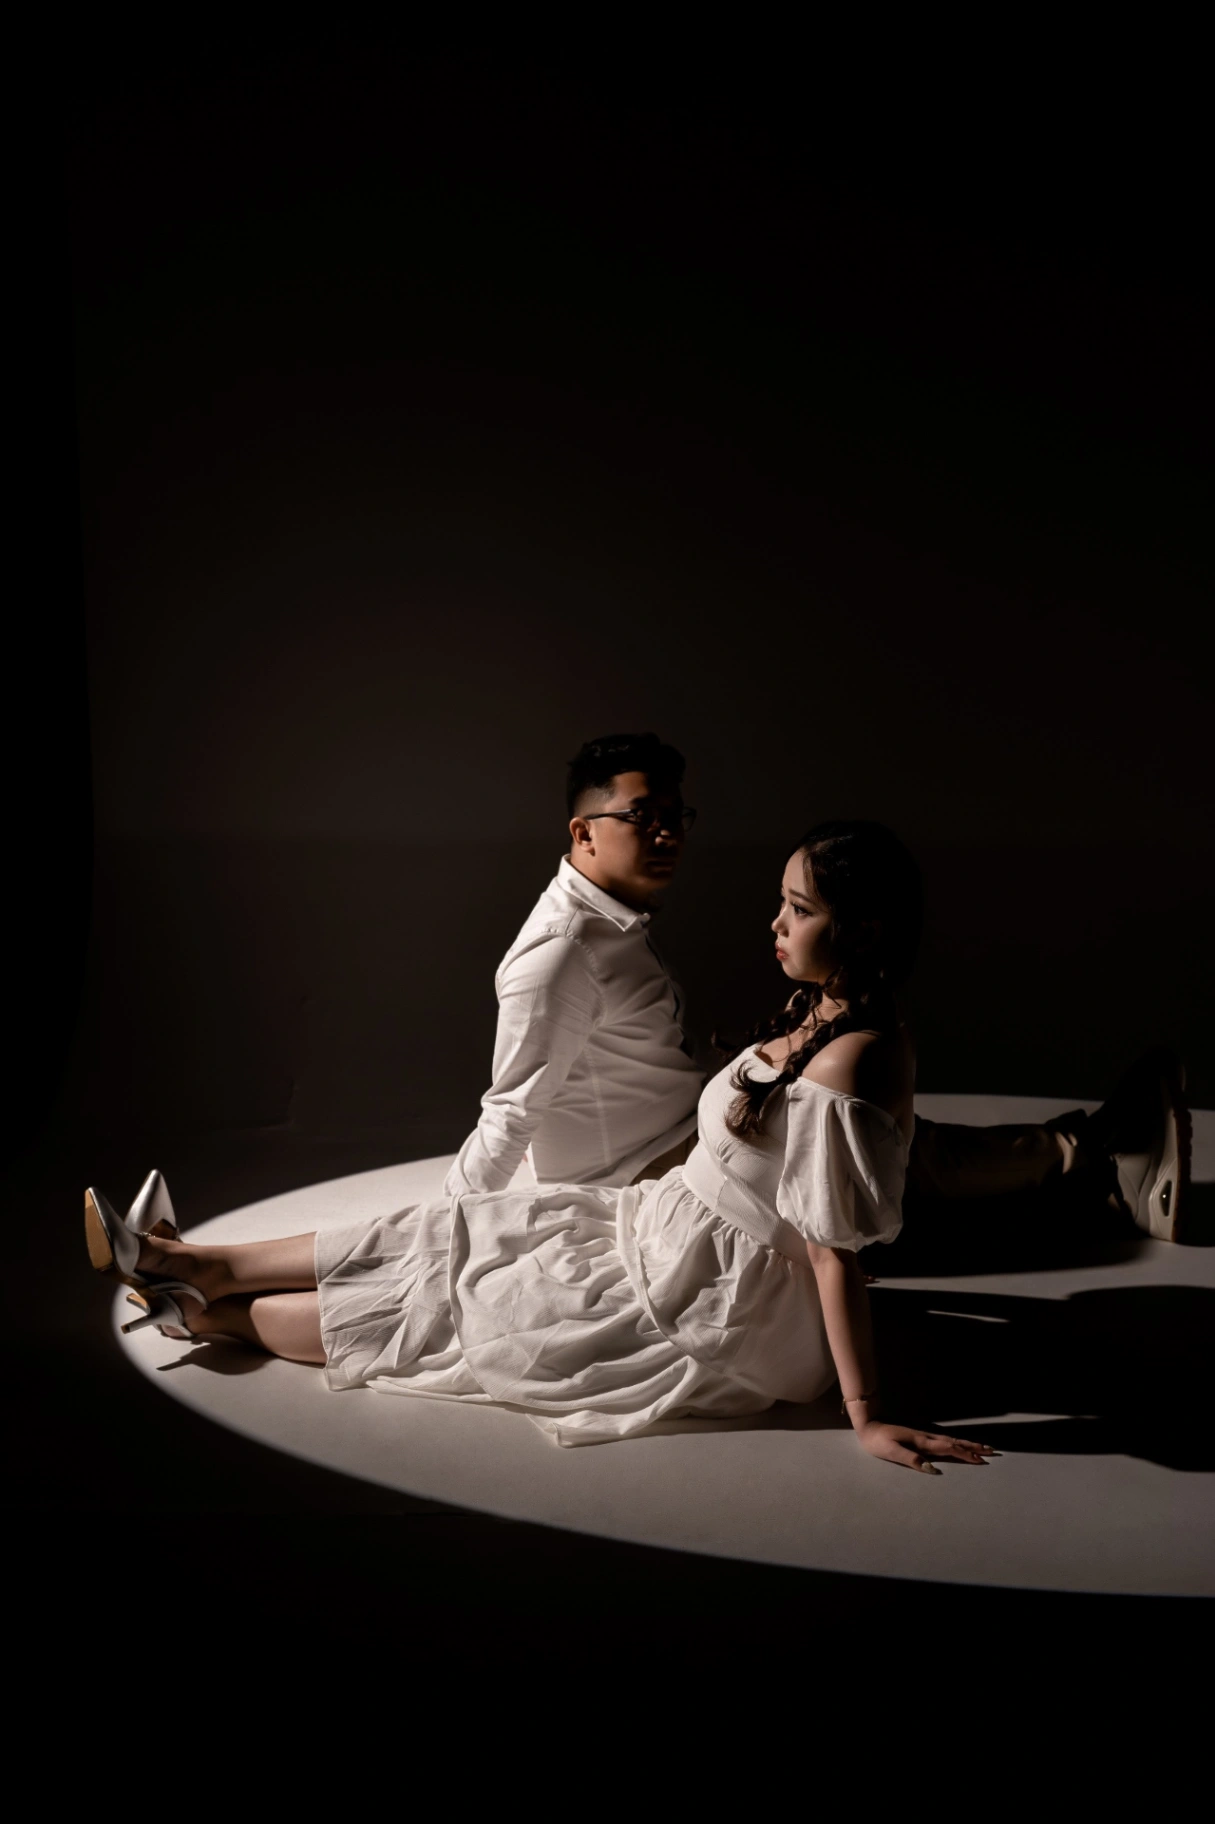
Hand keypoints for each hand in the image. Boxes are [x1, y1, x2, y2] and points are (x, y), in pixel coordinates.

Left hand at [856, 1420, 997, 1473]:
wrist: (869, 1425)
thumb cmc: (878, 1441)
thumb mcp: (891, 1452)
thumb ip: (911, 1460)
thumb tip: (932, 1469)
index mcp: (922, 1443)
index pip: (949, 1449)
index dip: (965, 1455)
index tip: (982, 1460)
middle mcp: (926, 1438)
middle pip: (955, 1442)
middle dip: (973, 1448)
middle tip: (992, 1452)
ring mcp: (924, 1436)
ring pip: (951, 1440)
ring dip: (967, 1444)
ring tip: (982, 1447)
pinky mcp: (920, 1436)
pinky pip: (944, 1440)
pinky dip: (956, 1442)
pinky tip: (958, 1444)